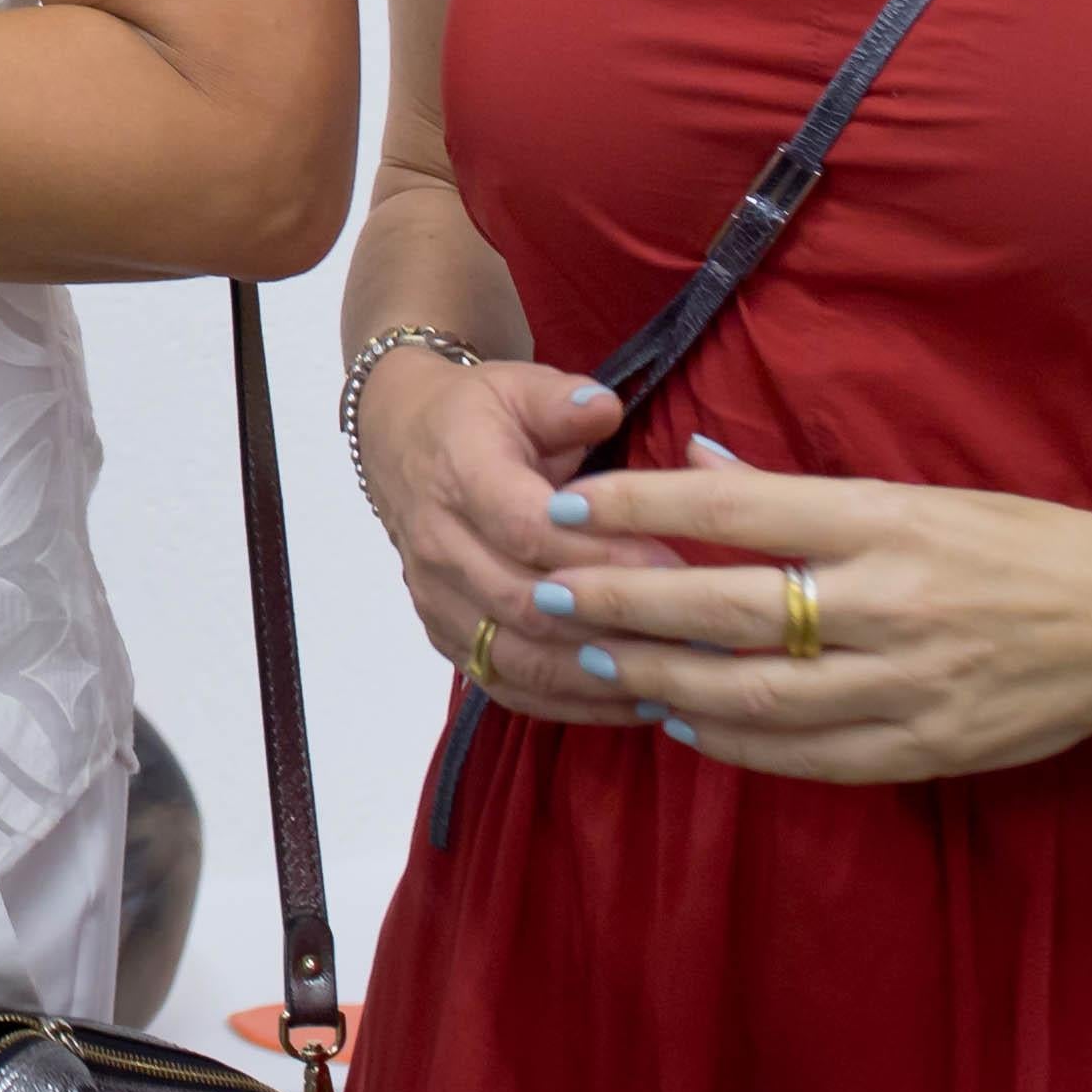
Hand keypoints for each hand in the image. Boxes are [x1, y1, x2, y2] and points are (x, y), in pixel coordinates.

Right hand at [364, 348, 681, 730]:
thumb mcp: (518, 386)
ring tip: (676, 679)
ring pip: (518, 657)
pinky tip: (635, 702)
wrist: (400, 443)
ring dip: (597, 676)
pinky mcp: (447, 638)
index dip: (597, 551)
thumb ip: (564, 401)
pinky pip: (509, 687)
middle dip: (612, 622)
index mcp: (458, 473)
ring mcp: (437, 599)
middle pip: (524, 603)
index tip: (671, 563)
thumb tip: (605, 409)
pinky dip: (572, 705)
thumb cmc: (476, 415)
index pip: (524, 526)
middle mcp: (438, 543)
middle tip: (692, 630)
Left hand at [529, 437, 1091, 782]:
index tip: (566, 508)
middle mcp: (890, 602)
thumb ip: (799, 491)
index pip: (735, 509)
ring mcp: (909, 683)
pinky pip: (810, 756)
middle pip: (726, 609)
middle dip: (623, 605)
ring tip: (599, 663)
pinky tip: (685, 725)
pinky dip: (737, 744)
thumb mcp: (915, 493)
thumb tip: (695, 460)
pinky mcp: (929, 747)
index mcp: (884, 520)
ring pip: (756, 694)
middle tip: (547, 596)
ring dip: (663, 683)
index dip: (638, 510)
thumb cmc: (1020, 541)